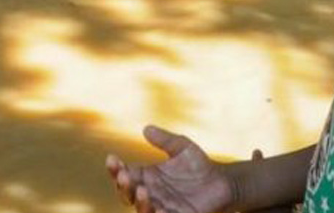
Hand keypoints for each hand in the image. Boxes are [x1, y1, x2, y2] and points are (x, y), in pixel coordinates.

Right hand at [106, 126, 235, 212]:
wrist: (222, 182)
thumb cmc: (199, 165)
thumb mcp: (182, 147)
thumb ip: (165, 140)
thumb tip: (146, 128)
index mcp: (146, 177)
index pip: (124, 174)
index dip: (115, 168)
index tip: (112, 158)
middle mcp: (150, 194)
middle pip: (127, 194)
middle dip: (122, 185)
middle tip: (123, 174)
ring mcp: (161, 207)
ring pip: (142, 209)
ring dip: (139, 202)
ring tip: (141, 190)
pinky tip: (159, 209)